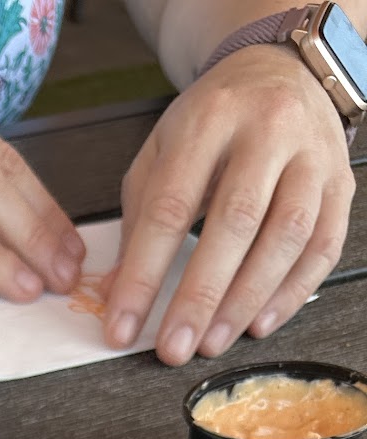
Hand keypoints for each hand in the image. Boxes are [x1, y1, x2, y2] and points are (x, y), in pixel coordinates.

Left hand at [106, 46, 354, 364]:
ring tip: (213, 343)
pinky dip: (292, 292)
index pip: (170, 207)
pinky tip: (259, 323)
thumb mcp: (162, 152)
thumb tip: (115, 295)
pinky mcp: (341, 181)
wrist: (280, 71)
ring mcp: (312, 154)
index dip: (143, 274)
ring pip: (287, 235)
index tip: (122, 328)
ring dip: (247, 299)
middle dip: (201, 295)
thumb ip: (137, 221)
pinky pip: (324, 245)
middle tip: (175, 348)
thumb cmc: (212, 123)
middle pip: (236, 221)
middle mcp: (269, 129)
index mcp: (210, 119)